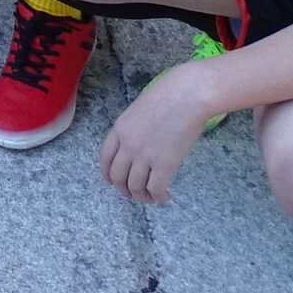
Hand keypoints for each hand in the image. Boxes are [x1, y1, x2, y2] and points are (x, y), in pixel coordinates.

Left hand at [100, 64, 217, 204]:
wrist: (187, 96)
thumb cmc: (169, 95)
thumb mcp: (140, 109)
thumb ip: (134, 128)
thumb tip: (140, 144)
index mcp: (120, 129)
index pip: (105, 158)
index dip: (107, 174)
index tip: (112, 182)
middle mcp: (128, 145)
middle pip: (117, 177)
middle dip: (124, 189)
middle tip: (133, 193)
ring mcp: (145, 156)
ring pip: (135, 187)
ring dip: (141, 197)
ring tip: (150, 197)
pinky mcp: (165, 165)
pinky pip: (155, 189)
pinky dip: (158, 197)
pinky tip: (164, 196)